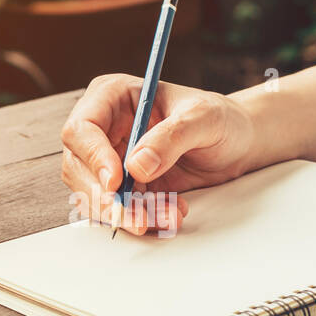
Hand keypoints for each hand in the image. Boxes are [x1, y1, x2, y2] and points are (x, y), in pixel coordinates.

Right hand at [60, 74, 256, 235]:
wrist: (237, 143)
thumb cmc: (219, 118)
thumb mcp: (203, 118)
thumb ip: (171, 137)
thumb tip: (136, 166)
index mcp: (112, 97)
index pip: (81, 128)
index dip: (93, 157)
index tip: (116, 182)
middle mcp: (105, 128)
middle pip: (78, 167)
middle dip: (105, 198)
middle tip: (136, 217)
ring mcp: (111, 159)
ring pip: (94, 195)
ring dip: (128, 213)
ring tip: (169, 214)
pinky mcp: (124, 187)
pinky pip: (118, 210)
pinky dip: (142, 219)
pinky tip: (170, 213)